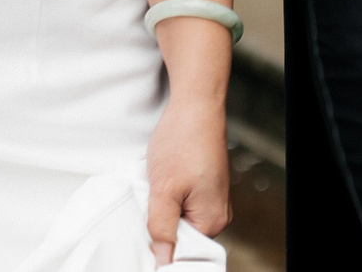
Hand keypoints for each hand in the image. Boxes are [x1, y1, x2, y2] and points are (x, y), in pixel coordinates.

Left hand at [144, 94, 230, 262]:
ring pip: (179, 219)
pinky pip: (182, 204)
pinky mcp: (204, 187)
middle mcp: (217, 214)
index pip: (182, 252)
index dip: (159, 246)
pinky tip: (160, 180)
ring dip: (161, 209)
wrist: (195, 104)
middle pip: (181, 237)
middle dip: (159, 225)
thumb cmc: (184, 141)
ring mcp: (212, 200)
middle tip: (147, 201)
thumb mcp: (163, 189)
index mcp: (212, 221)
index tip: (144, 228)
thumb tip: (162, 260)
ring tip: (155, 185)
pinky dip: (167, 196)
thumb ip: (161, 228)